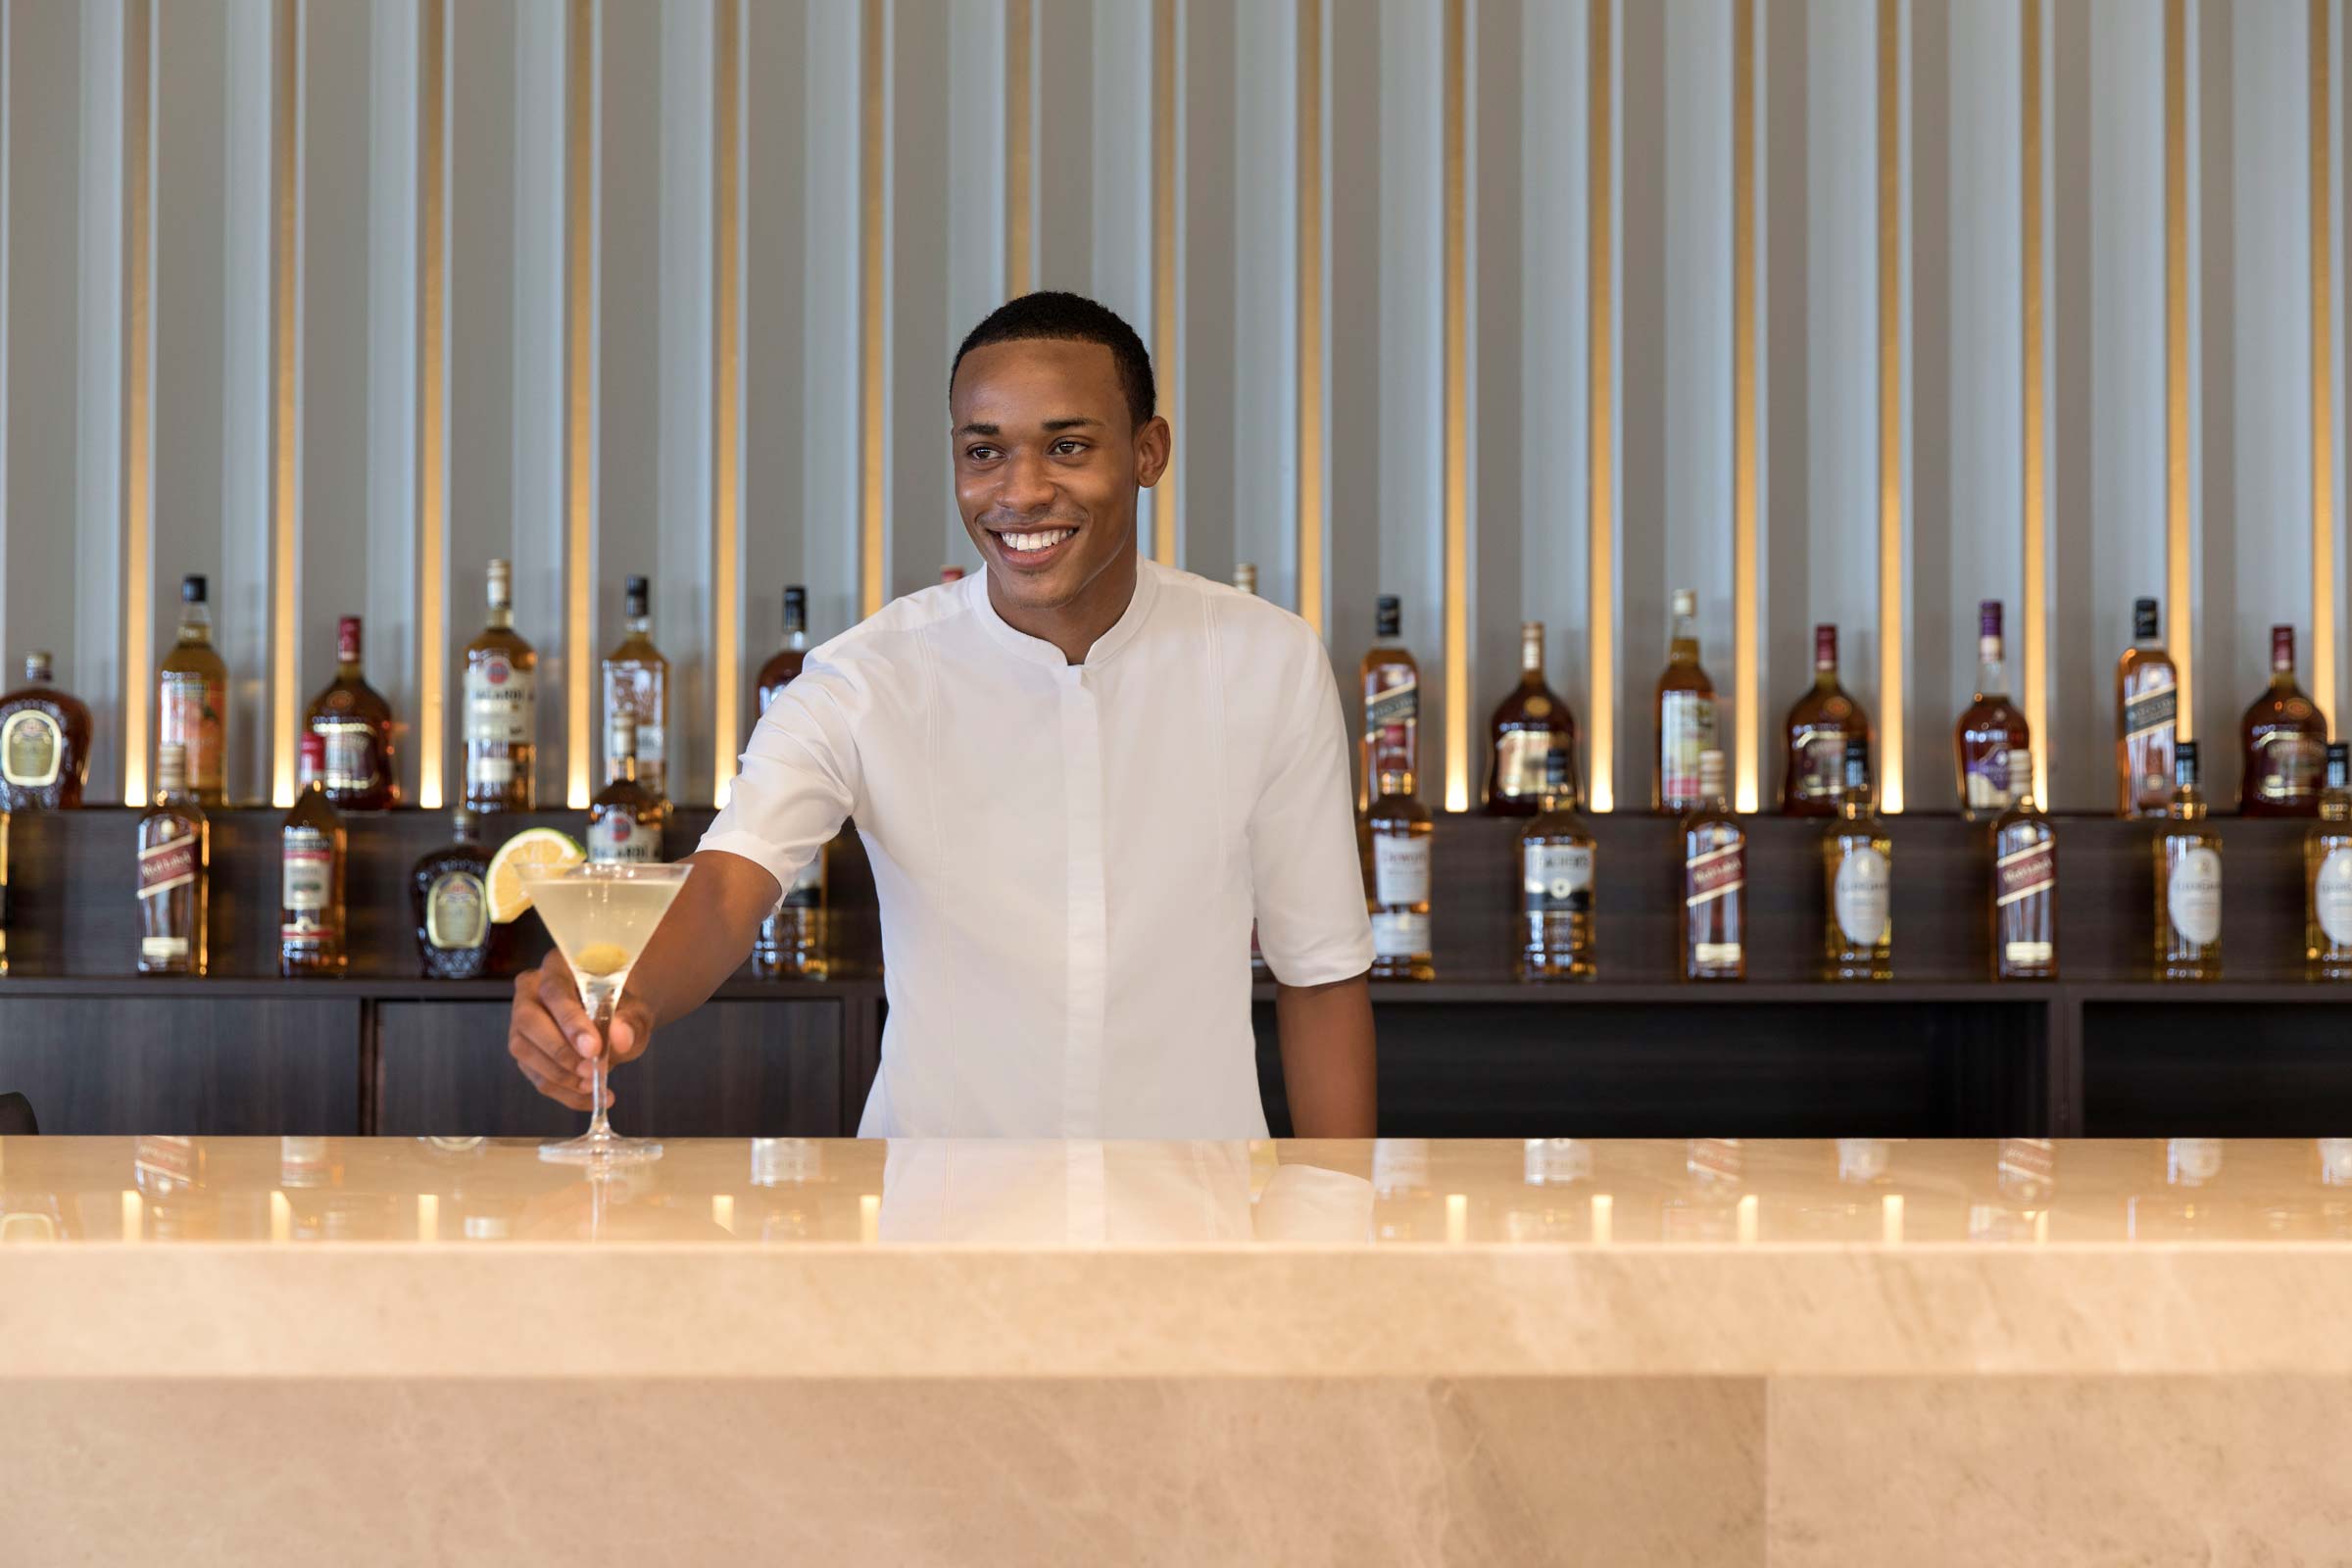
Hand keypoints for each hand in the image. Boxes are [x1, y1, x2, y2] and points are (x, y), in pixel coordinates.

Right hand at [506, 949, 657, 1110]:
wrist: (617, 1018)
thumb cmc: (622, 1008)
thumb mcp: (635, 1011)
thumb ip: (630, 1022)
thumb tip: (621, 1038)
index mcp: (558, 967)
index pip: (555, 991)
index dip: (571, 1022)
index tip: (594, 1049)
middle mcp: (530, 991)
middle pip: (529, 1020)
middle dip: (561, 1052)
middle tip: (593, 1072)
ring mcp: (520, 1022)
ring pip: (525, 1051)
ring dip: (561, 1075)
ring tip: (595, 1086)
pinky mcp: (525, 1051)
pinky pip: (535, 1076)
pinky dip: (564, 1092)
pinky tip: (591, 1098)